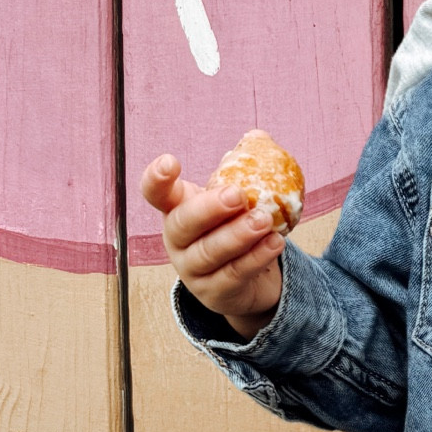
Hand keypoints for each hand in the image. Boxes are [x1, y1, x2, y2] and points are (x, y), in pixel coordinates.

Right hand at [140, 154, 284, 337]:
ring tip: (265, 220)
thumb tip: (258, 137)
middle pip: (182, 225)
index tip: (170, 162)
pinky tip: (276, 242)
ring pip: (210, 253)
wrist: (249, 279)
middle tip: (238, 195)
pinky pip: (234, 275)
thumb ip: (245, 166)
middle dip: (209, 209)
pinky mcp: (214, 294)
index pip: (155, 193)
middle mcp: (177, 240)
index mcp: (176, 209)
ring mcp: (192, 270)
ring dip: (238, 235)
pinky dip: (256, 258)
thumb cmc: (235, 227)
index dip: (156, 179)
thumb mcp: (236, 198)